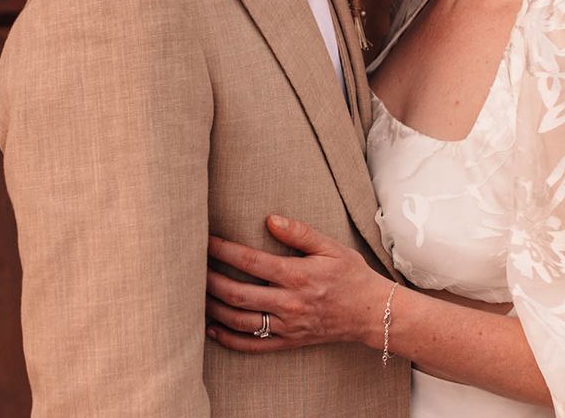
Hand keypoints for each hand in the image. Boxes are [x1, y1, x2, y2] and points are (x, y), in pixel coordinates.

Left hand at [205, 215, 390, 353]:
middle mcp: (288, 303)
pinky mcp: (288, 341)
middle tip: (193, 268)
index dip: (224, 250)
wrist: (371, 312)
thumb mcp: (331, 247)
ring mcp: (287, 325)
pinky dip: (228, 339)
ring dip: (213, 308)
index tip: (207, 241)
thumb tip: (270, 219)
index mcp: (297, 275)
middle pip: (237, 293)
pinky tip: (212, 328)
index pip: (250, 261)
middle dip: (211, 280)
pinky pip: (252, 345)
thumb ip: (300, 233)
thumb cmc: (350, 275)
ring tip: (196, 295)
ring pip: (240, 321)